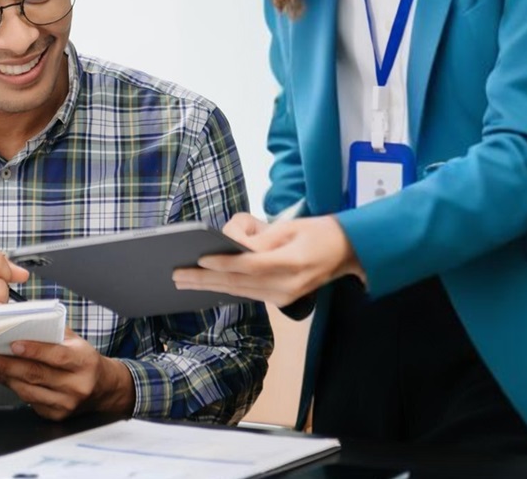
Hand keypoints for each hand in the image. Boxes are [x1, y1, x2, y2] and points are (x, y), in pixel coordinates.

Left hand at [0, 328, 135, 420]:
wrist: (103, 388)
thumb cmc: (84, 360)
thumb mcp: (76, 342)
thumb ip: (53, 333)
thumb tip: (23, 322)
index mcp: (84, 362)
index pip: (56, 356)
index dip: (34, 350)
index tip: (13, 344)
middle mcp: (77, 385)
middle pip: (37, 375)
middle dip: (8, 365)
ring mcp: (67, 403)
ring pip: (29, 391)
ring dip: (6, 378)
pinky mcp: (57, 415)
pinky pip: (30, 402)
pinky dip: (14, 389)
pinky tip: (4, 379)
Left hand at [171, 212, 362, 306]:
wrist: (349, 252)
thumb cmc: (321, 232)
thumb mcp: (291, 226)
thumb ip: (262, 238)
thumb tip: (232, 244)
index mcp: (293, 263)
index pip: (251, 265)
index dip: (224, 262)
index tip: (200, 259)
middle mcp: (287, 286)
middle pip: (239, 283)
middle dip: (205, 279)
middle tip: (177, 274)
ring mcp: (285, 297)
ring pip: (240, 292)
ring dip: (210, 287)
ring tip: (184, 281)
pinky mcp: (282, 300)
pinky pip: (249, 294)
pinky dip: (226, 290)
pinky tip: (207, 287)